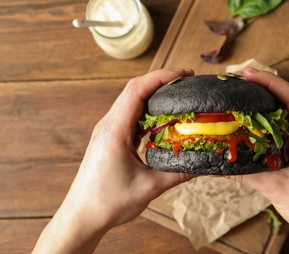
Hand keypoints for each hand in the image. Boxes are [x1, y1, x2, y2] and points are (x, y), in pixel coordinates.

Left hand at [33, 68, 195, 252]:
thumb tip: (205, 163)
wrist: (82, 216)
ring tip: (178, 98)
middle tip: (187, 83)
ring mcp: (107, 130)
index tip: (184, 74)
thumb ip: (179, 173)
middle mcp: (108, 125)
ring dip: (154, 95)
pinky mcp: (109, 138)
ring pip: (131, 101)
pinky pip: (129, 116)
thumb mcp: (150, 187)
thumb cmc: (108, 202)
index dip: (162, 77)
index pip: (137, 90)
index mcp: (115, 131)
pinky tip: (163, 120)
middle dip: (161, 81)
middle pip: (134, 89)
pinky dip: (147, 111)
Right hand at [228, 68, 288, 252]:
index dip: (268, 81)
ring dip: (269, 106)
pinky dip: (272, 125)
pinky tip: (257, 129)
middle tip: (240, 84)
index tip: (246, 74)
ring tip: (245, 101)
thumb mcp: (277, 188)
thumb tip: (219, 165)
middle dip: (266, 88)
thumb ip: (246, 174)